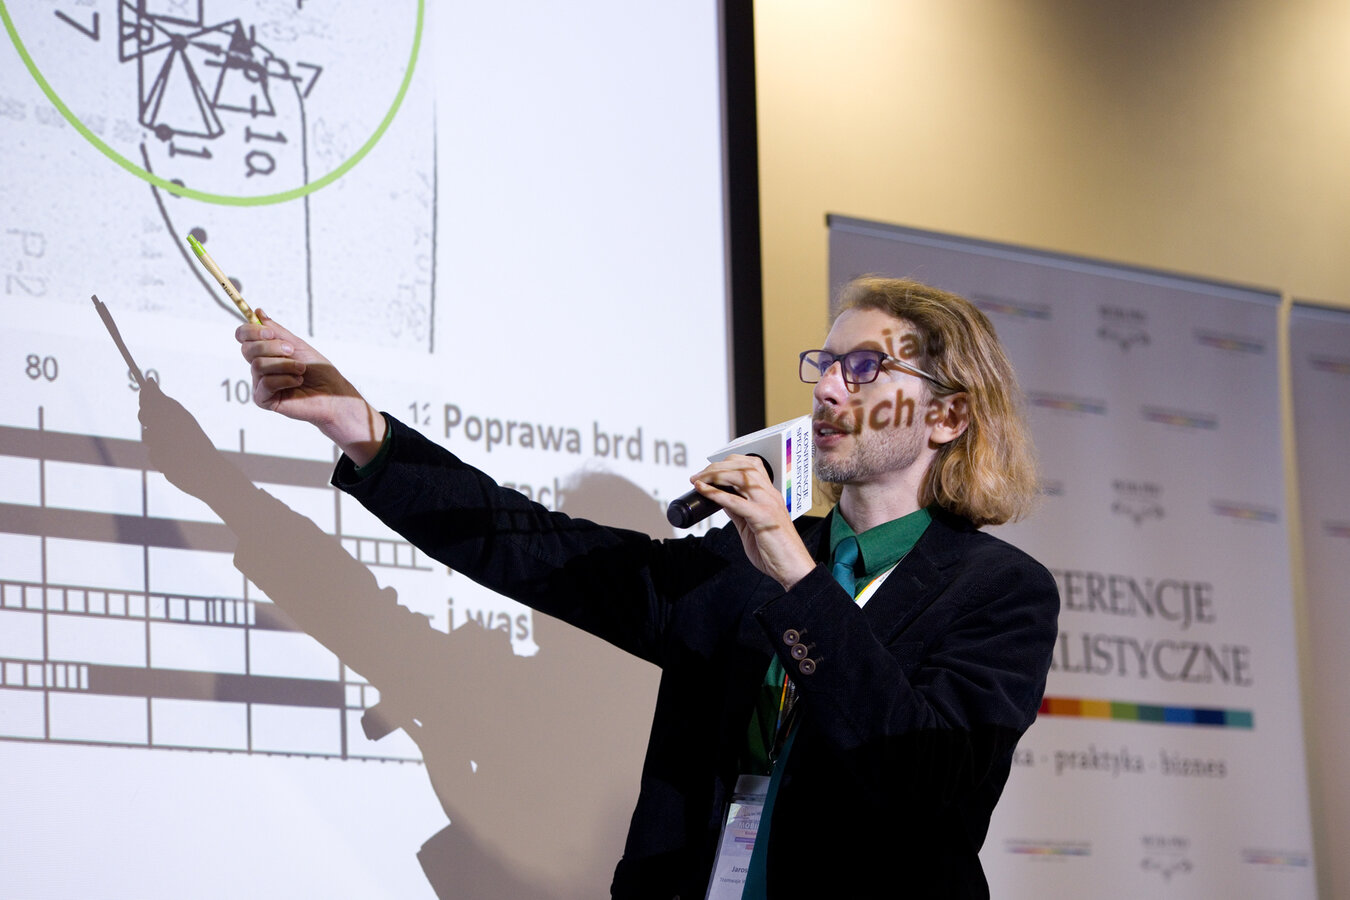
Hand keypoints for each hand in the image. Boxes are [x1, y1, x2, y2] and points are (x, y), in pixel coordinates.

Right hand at [236, 311, 385, 463]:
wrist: (332, 393)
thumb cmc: (318, 370)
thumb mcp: (298, 345)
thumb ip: (277, 331)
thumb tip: (257, 312)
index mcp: (265, 352)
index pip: (243, 337)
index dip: (250, 331)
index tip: (269, 332)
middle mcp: (259, 367)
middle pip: (247, 349)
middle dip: (271, 347)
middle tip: (291, 350)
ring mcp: (260, 384)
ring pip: (258, 365)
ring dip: (285, 365)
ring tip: (301, 370)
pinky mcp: (263, 400)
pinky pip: (265, 383)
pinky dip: (285, 379)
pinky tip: (298, 382)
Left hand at [690, 454, 815, 589]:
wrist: (793, 568)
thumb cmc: (776, 550)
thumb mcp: (750, 525)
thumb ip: (737, 510)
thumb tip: (720, 498)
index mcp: (769, 496)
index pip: (751, 466)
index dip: (729, 462)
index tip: (710, 470)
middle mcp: (770, 495)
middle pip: (744, 467)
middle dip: (718, 466)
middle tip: (698, 474)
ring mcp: (767, 505)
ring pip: (741, 477)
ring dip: (715, 475)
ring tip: (699, 479)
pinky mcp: (763, 518)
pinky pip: (736, 501)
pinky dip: (716, 494)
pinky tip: (703, 490)